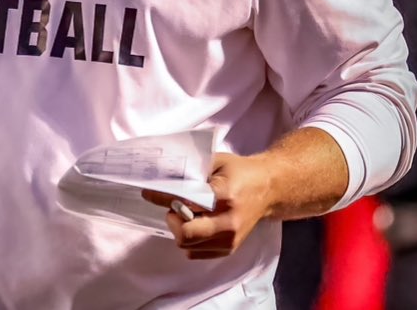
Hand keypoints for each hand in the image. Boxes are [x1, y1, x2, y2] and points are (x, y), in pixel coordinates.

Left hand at [143, 152, 271, 258]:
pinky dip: (190, 241)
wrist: (267, 189)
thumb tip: (161, 178)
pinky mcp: (229, 249)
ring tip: (185, 215)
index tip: (149, 192)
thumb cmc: (239, 171)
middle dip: (173, 220)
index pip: (187, 203)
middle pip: (186, 234)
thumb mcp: (215, 162)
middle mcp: (228, 221)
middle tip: (174, 207)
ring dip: (180, 230)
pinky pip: (196, 253)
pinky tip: (195, 224)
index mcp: (225, 195)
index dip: (165, 198)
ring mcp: (230, 239)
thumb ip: (191, 171)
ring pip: (188, 246)